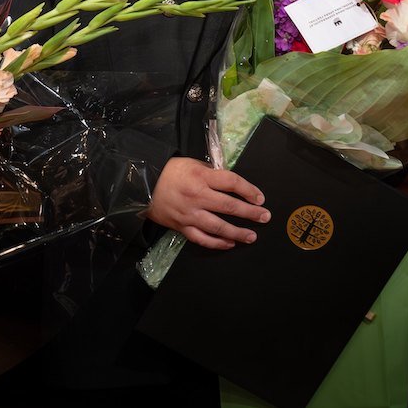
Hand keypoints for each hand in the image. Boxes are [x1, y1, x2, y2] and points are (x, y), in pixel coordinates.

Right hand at [143, 156, 270, 249]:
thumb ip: (211, 173)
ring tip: (252, 236)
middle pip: (229, 206)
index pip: (231, 182)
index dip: (249, 190)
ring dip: (237, 232)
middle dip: (250, 212)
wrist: (142, 185)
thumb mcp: (191, 164)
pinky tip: (229, 244)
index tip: (260, 197)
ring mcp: (190, 214)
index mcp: (201, 177)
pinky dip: (217, 243)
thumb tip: (230, 183)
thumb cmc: (169, 172)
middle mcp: (198, 196)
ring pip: (218, 226)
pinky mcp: (182, 227)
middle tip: (265, 217)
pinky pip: (202, 238)